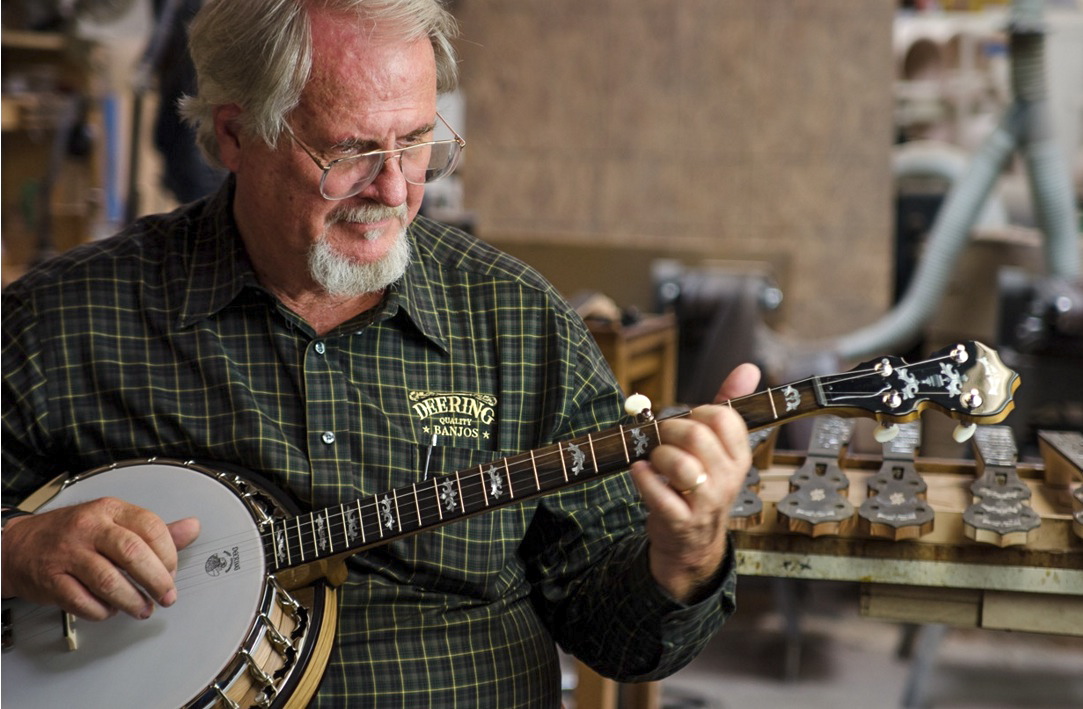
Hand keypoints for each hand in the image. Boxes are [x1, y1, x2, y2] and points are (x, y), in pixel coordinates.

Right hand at [1, 498, 199, 620]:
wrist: (19, 545)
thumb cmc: (73, 534)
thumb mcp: (115, 522)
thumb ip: (155, 530)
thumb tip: (193, 528)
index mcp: (109, 510)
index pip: (150, 527)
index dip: (169, 553)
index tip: (173, 571)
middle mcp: (89, 528)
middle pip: (132, 553)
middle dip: (157, 580)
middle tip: (167, 596)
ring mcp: (68, 554)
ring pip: (108, 581)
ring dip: (132, 601)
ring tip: (143, 609)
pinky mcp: (51, 580)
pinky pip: (83, 602)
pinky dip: (102, 611)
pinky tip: (111, 610)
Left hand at [629, 363, 759, 601]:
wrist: (692, 543)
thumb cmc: (701, 484)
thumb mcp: (719, 449)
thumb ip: (728, 407)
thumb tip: (749, 368)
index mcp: (739, 457)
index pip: (725, 418)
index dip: (699, 411)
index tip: (689, 421)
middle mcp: (728, 480)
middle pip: (697, 437)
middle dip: (670, 430)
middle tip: (661, 438)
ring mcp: (706, 503)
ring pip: (679, 464)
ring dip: (657, 455)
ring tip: (654, 461)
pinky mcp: (681, 521)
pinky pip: (659, 494)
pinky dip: (642, 478)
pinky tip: (639, 471)